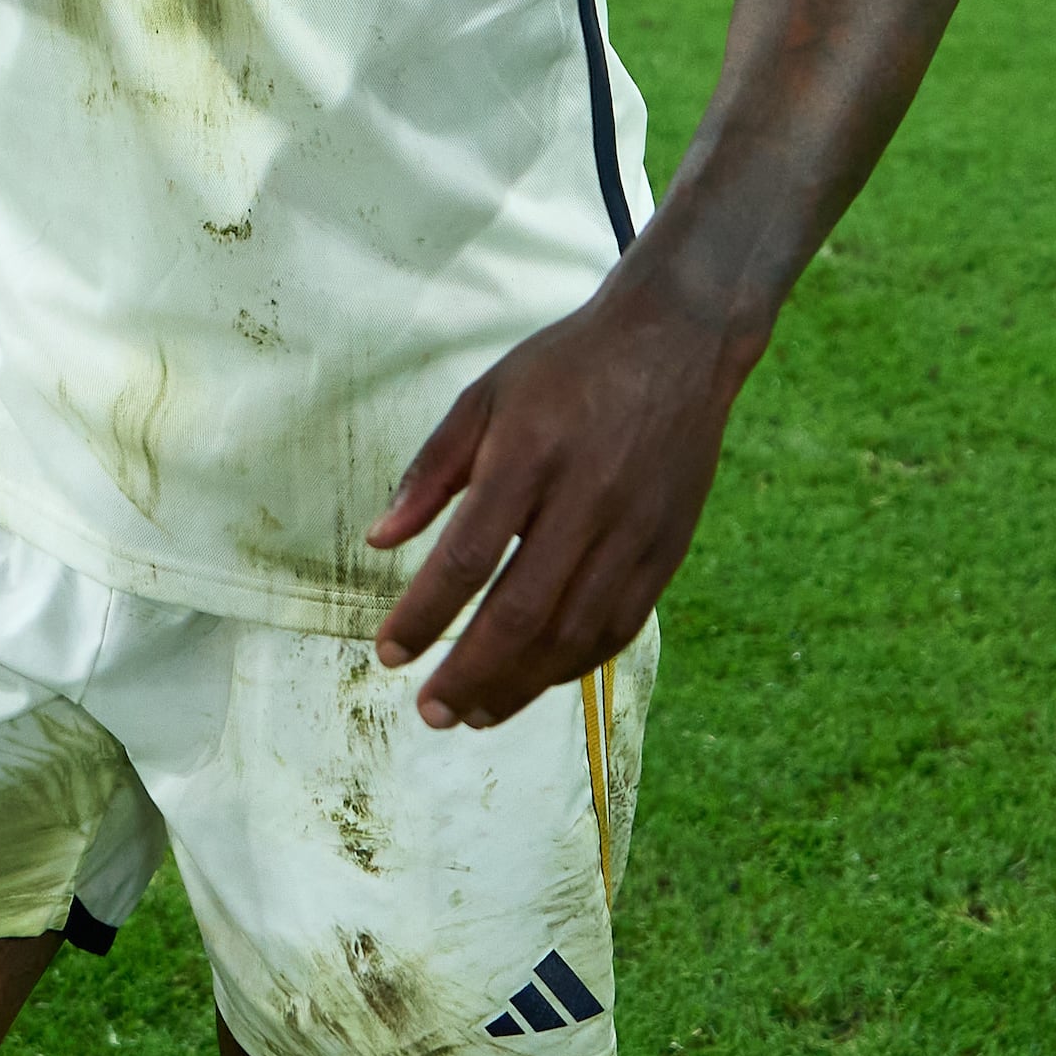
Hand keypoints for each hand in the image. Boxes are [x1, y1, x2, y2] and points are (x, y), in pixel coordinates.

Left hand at [363, 274, 765, 730]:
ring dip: (520, 685)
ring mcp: (636, 531)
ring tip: (472, 715)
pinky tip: (535, 683)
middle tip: (429, 713)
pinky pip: (619, 626)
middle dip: (470, 673)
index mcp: (531, 455)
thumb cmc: (566, 367)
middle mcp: (588, 500)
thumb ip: (431, 469)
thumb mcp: (485, 394)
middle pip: (524, 611)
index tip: (388, 652)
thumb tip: (378, 540)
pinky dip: (573, 664)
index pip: (470, 556)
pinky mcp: (668, 549)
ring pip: (574, 632)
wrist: (677, 341)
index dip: (426, 614)